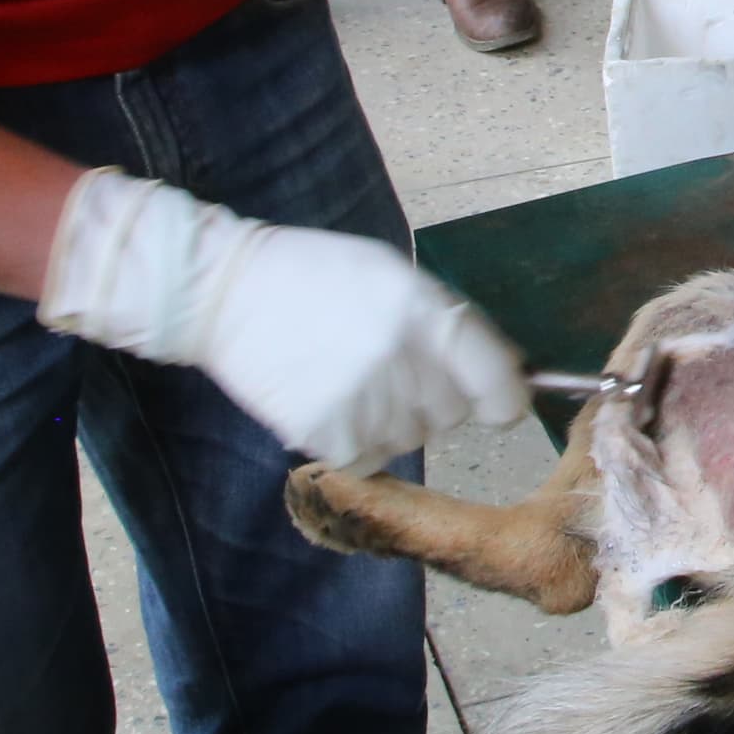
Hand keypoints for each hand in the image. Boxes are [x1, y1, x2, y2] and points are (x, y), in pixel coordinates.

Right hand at [39, 169, 527, 464]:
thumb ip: (448, 323)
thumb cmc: (315, 276)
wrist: (226, 293)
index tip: (500, 402)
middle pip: (454, 414)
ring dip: (392, 419)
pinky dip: (355, 440)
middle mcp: (401, 361)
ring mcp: (364, 403)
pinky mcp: (328, 436)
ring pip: (412, 439)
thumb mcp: (393, 275)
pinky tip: (327, 399)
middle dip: (433, 396)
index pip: (496, 381)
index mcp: (423, 313)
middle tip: (387, 365)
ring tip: (350, 376)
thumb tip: (507, 372)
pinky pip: (369, 458)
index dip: (505, 397)